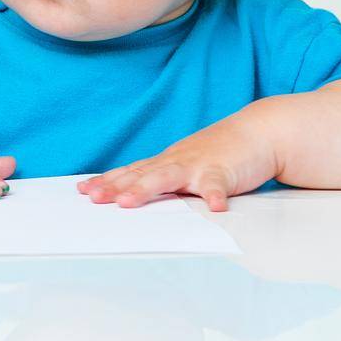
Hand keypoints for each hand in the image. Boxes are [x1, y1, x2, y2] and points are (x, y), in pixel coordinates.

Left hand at [77, 106, 278, 211]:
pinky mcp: (224, 171)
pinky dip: (214, 196)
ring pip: (168, 177)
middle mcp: (176, 162)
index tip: (83, 190)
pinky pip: (217, 185)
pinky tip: (214, 208)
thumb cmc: (219, 152)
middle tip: (93, 198)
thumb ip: (164, 178)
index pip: (131, 171)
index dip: (107, 181)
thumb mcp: (186, 165)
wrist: (257, 132)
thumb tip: (135, 194)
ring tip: (128, 202)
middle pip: (140, 174)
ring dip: (146, 189)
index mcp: (166, 162)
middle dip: (115, 187)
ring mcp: (198, 164)